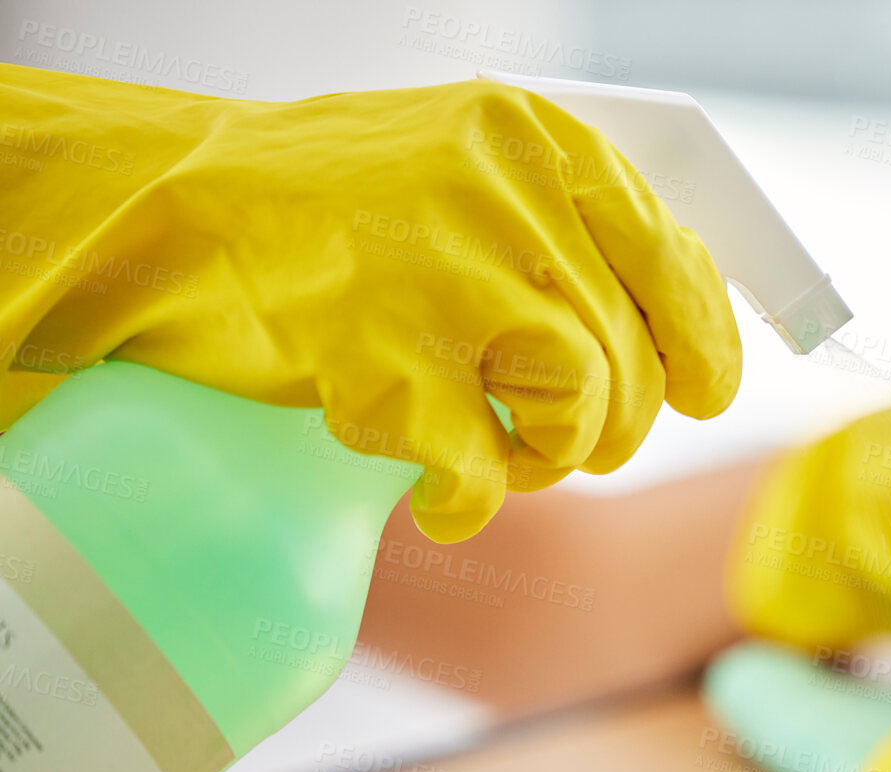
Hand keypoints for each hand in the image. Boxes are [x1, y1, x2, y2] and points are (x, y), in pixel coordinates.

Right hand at [0, 64, 740, 540]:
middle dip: (614, 423)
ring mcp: (449, 276)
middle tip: (576, 444)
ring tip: (506, 456)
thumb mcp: (467, 170)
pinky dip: (474, 500)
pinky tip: (444, 495)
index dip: (703, 340)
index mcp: (538, 142)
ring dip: (554, 457)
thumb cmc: (328, 205)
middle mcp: (508, 198)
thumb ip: (565, 229)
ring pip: (582, 407)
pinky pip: (487, 469)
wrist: (173, 219)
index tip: (708, 392)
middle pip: (626, 350)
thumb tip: (680, 327)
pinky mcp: (389, 360)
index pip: (671, 254)